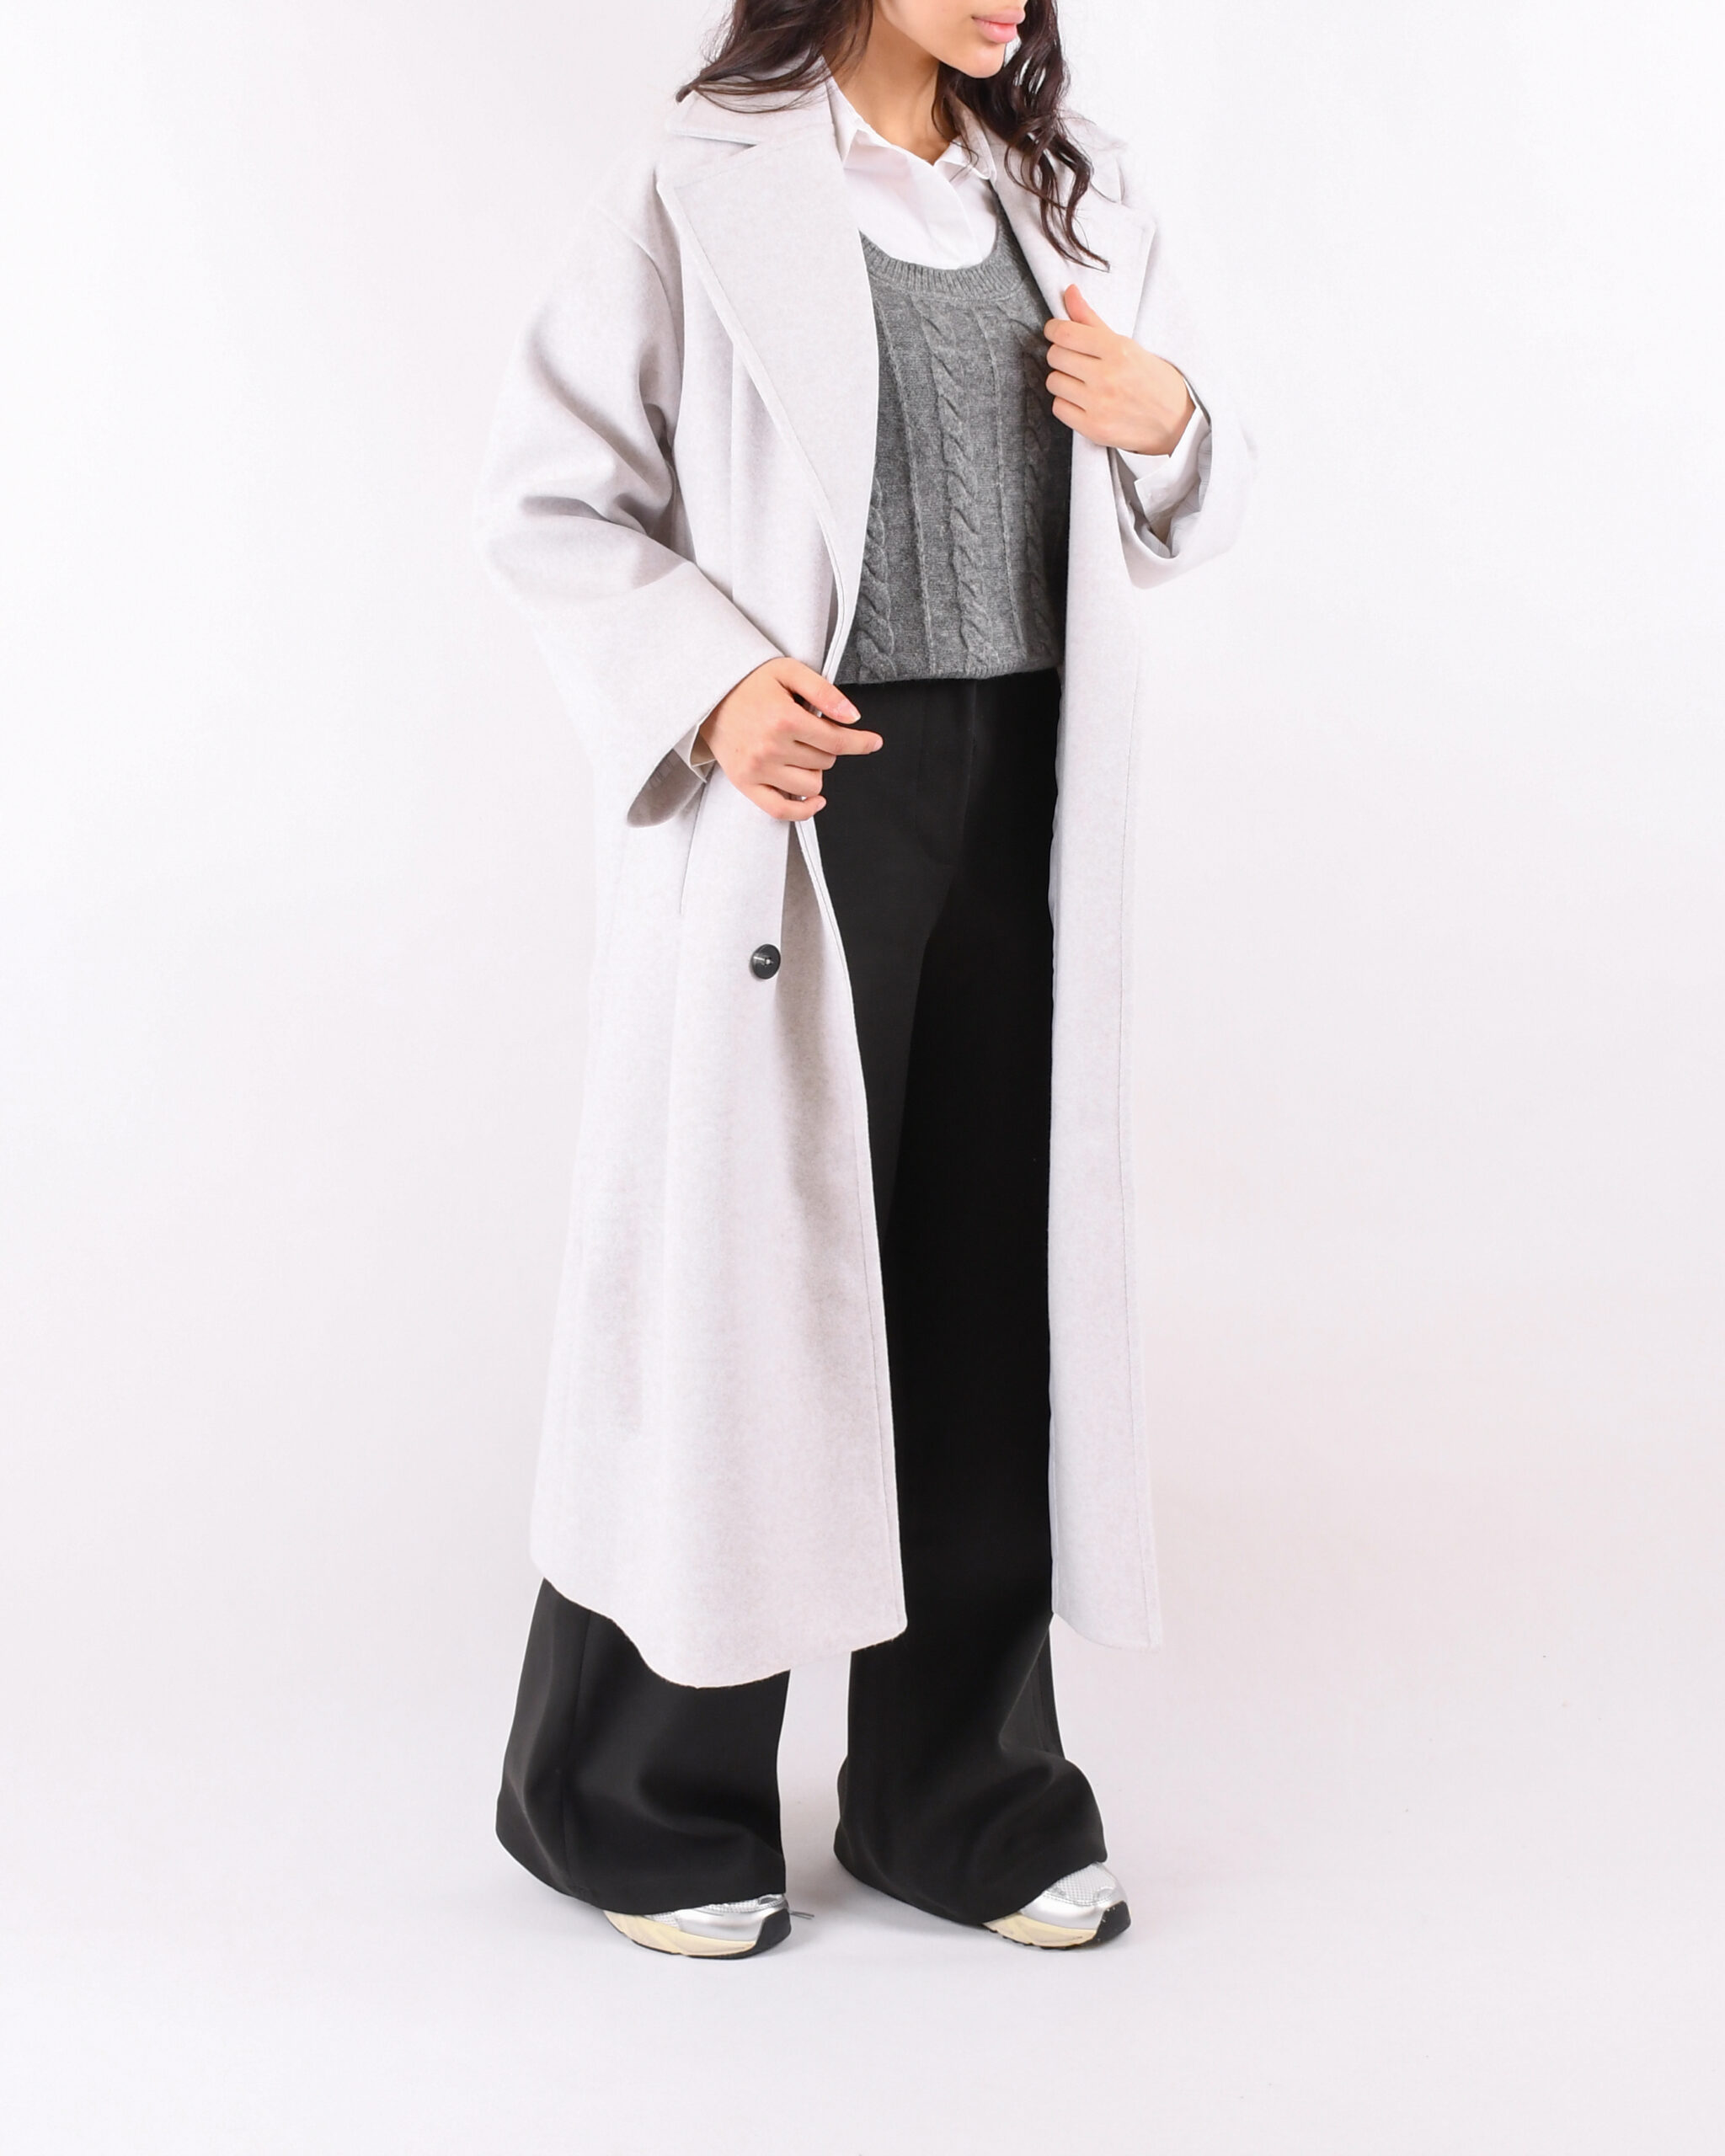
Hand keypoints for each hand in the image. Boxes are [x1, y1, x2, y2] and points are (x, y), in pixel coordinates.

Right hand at [696, 656, 880, 821]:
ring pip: (811, 786)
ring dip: (814, 771)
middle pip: (825, 762)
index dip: (860, 742)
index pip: (836, 740)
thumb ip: (824, 691)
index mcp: (784, 719)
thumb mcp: (789, 671)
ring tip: (799, 752)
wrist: (707, 695)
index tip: (874, 742)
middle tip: (808, 731)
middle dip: (826, 747)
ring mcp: (757, 770)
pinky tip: (814, 801)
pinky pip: (781, 811)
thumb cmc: (749, 682)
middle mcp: (771, 748)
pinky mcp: (745, 784)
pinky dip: (803, 810)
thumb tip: (853, 717)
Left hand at [1044, 284, 1194, 455]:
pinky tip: (1083, 401)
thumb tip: (1069, 292)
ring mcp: (1099, 405)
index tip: (1056, 332)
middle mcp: (1107, 377)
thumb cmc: (1152, 380)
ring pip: (1053, 382)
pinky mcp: (1093, 429)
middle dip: (1061, 354)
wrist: (1176, 421)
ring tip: (1082, 381)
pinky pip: (1058, 408)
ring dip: (1063, 380)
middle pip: (1055, 356)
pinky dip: (1066, 403)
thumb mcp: (1128, 345)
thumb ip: (1092, 320)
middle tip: (1076, 359)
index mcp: (1118, 350)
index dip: (1054, 330)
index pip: (1065, 333)